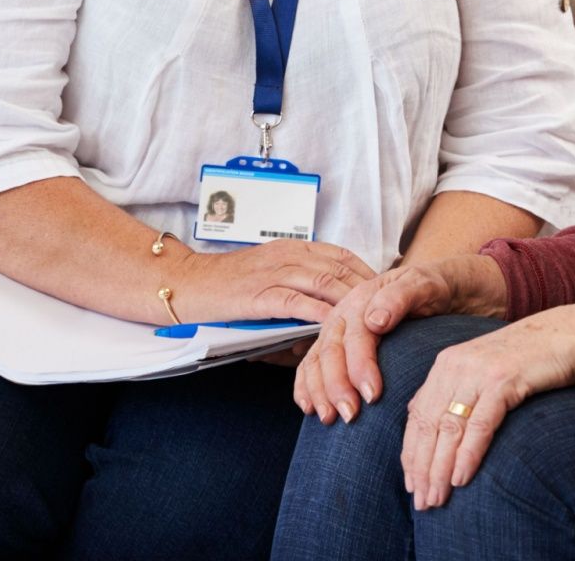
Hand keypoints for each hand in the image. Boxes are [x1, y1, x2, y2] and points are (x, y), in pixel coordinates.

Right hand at [176, 239, 375, 324]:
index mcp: (292, 248)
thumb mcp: (268, 275)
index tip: (386, 289)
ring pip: (322, 282)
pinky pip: (295, 301)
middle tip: (389, 308)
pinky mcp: (257, 295)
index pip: (341, 256)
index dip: (366, 272)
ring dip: (350, 300)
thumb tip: (326, 309)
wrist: (186, 283)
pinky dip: (318, 312)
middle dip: (367, 288)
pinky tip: (334, 325)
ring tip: (372, 318)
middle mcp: (287, 255)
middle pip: (339, 269)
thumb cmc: (226, 284)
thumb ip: (297, 285)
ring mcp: (273, 273)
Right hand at [292, 260, 455, 423]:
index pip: (356, 337)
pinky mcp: (333, 344)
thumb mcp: (423, 285)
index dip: (360, 367)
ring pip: (317, 362)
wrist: (429, 286)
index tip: (373, 395)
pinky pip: (311, 365)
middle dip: (337, 387)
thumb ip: (399, 298)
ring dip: (319, 392)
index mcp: (362, 299)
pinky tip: (309, 408)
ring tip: (329, 419)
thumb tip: (375, 321)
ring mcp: (335, 331)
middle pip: (332, 353)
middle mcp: (343, 315)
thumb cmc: (428, 288)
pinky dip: (305, 387)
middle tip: (350, 415)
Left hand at [401, 306, 574, 510]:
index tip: (411, 485)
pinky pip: (480, 424)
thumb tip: (418, 416)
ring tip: (436, 499)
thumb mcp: (483, 370)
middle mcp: (455, 366)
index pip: (417, 416)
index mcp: (446, 365)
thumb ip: (453, 390)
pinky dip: (467, 454)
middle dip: (421, 469)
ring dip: (439, 469)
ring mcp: (479, 372)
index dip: (410, 454)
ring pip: (449, 428)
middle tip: (423, 503)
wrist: (567, 332)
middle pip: (428, 425)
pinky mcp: (504, 379)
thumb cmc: (528, 357)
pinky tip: (461, 479)